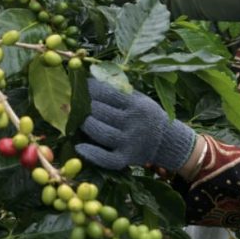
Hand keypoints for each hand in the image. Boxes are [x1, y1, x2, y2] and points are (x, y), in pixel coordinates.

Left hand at [76, 79, 195, 170]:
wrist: (167, 141)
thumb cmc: (145, 115)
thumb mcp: (138, 99)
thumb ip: (118, 91)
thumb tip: (89, 80)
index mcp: (137, 104)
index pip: (108, 93)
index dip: (90, 89)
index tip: (79, 86)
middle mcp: (134, 122)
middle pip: (102, 113)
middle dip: (84, 107)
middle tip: (72, 103)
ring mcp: (131, 142)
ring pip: (101, 133)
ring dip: (85, 125)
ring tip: (77, 120)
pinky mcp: (127, 159)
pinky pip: (106, 158)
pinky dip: (91, 153)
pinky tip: (78, 147)